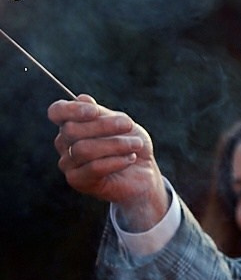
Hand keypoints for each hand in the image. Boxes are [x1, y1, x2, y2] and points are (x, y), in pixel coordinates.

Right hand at [49, 97, 168, 226]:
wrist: (144, 174)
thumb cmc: (131, 145)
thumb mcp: (122, 124)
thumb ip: (101, 113)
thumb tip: (82, 98)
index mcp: (71, 124)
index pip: (57, 111)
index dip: (72, 110)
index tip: (95, 111)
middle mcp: (64, 143)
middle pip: (71, 130)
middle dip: (103, 126)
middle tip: (129, 125)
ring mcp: (68, 163)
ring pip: (83, 149)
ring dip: (115, 144)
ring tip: (136, 144)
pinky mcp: (77, 181)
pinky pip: (93, 168)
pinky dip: (116, 161)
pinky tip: (131, 158)